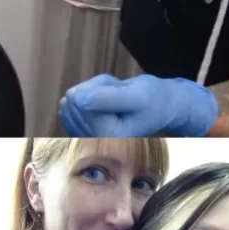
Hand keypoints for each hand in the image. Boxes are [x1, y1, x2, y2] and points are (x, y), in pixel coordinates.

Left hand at [59, 74, 217, 136]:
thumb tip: (76, 99)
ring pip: (71, 98)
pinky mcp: (77, 131)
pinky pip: (69, 102)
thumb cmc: (152, 101)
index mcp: (107, 138)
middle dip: (95, 88)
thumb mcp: (136, 95)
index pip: (80, 100)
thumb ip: (106, 98)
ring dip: (92, 91)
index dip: (99, 87)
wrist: (159, 109)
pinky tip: (105, 104)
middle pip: (73, 98)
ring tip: (115, 99)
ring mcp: (82, 138)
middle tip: (120, 95)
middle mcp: (91, 143)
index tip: (122, 93)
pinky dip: (86, 96)